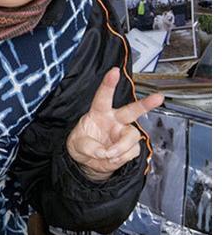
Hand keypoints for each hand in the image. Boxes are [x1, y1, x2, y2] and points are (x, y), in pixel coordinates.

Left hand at [66, 67, 163, 181]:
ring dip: (120, 147)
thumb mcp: (76, 144)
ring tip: (108, 154)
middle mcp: (115, 120)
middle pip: (132, 110)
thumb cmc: (82, 145)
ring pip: (132, 136)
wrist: (88, 163)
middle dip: (145, 104)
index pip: (103, 97)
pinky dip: (121, 157)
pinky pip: (132, 151)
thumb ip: (89, 146)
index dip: (109, 84)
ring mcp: (123, 133)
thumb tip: (104, 152)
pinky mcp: (130, 146)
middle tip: (158, 97)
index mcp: (99, 113)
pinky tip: (112, 158)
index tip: (114, 71)